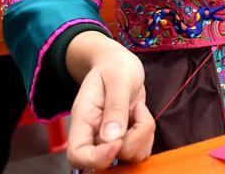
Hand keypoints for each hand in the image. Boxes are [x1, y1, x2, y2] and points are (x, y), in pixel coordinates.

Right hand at [66, 34, 154, 170]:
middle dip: (132, 139)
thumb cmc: (115, 66)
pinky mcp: (127, 139)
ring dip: (143, 135)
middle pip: (108, 160)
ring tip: (139, 109)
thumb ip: (115, 106)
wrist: (120, 65)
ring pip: (129, 157)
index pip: (77, 155)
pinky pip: (140, 152)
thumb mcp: (117, 78)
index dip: (97, 158)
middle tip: (137, 109)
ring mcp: (110, 139)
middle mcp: (94, 134)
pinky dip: (147, 136)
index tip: (117, 141)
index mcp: (83, 119)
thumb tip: (112, 138)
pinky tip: (142, 116)